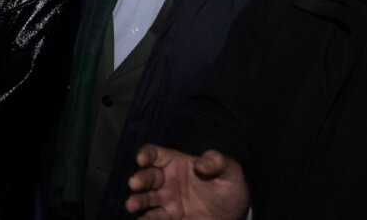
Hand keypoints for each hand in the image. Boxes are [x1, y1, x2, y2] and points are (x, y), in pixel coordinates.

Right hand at [125, 144, 249, 219]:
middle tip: (135, 184)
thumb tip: (199, 164)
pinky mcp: (170, 218)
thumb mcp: (230, 171)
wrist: (235, 216)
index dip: (146, 154)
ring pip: (145, 198)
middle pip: (147, 176)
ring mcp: (166, 201)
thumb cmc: (230, 188)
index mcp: (176, 164)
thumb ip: (217, 162)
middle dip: (139, 179)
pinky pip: (153, 218)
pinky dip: (145, 219)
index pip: (155, 154)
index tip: (141, 159)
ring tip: (131, 205)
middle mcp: (167, 181)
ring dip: (136, 201)